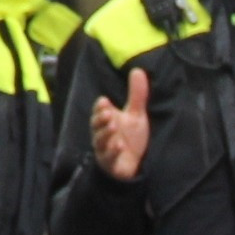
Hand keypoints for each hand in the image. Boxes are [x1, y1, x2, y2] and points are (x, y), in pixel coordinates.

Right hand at [92, 67, 150, 181]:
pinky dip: (113, 152)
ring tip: (114, 126)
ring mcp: (104, 150)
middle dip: (101, 119)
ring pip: (100, 141)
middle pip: (96, 125)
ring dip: (105, 133)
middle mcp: (102, 134)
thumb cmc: (131, 137)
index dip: (100, 107)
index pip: (99, 112)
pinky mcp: (110, 164)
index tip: (105, 101)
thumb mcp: (136, 114)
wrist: (136, 164)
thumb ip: (136, 94)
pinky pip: (108, 158)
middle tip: (109, 113)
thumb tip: (138, 70)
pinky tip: (120, 146)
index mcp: (106, 121)